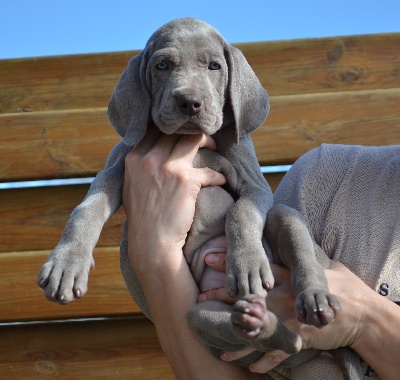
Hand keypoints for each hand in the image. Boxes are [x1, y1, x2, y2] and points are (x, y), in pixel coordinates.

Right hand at [122, 128, 225, 273]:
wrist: (151, 244)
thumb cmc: (143, 219)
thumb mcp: (132, 187)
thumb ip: (140, 166)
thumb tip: (151, 152)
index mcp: (134, 159)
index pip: (155, 130)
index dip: (172, 128)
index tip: (183, 132)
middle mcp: (149, 159)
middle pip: (175, 132)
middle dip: (191, 132)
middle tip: (203, 138)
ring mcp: (168, 168)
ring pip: (193, 140)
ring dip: (208, 141)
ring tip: (215, 148)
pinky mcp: (186, 181)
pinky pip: (209, 171)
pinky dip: (218, 175)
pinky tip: (221, 181)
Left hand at [202, 253, 365, 372]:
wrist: (359, 312)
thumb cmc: (340, 286)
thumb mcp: (319, 268)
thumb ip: (300, 262)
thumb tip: (292, 249)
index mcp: (286, 278)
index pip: (253, 268)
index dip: (231, 263)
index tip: (208, 258)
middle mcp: (282, 296)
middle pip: (246, 297)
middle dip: (221, 299)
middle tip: (199, 301)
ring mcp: (289, 317)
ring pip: (256, 327)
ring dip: (237, 338)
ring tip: (220, 347)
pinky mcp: (298, 336)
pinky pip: (276, 351)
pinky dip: (263, 360)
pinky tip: (250, 366)